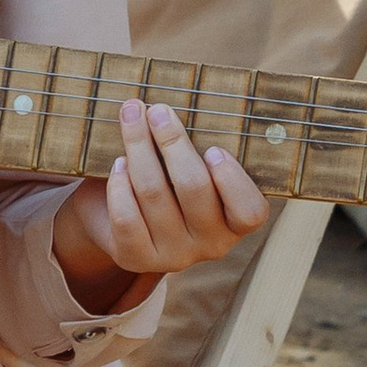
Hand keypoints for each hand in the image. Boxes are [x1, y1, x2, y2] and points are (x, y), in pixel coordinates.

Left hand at [50, 99, 269, 310]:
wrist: (116, 216)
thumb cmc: (167, 179)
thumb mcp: (192, 165)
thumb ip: (200, 146)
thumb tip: (179, 107)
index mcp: (236, 223)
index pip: (250, 212)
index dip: (233, 180)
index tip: (214, 148)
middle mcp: (210, 245)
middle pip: (194, 188)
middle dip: (173, 142)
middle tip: (158, 111)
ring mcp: (173, 256)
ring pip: (154, 193)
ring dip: (139, 148)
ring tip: (131, 118)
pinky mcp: (136, 258)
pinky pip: (126, 217)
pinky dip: (120, 185)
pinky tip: (117, 163)